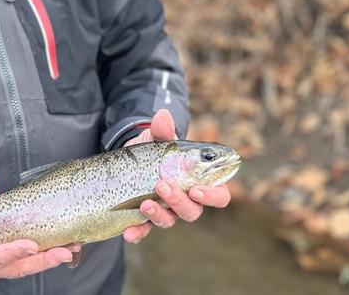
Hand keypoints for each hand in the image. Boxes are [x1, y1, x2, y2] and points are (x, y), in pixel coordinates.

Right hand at [0, 170, 75, 281]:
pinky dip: (47, 256)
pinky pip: (30, 262)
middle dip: (41, 260)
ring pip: (27, 267)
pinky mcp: (11, 262)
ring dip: (49, 259)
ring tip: (70, 249)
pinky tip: (65, 248)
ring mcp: (0, 268)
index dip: (11, 253)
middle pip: (16, 268)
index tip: (29, 245)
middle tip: (62, 251)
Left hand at [122, 110, 231, 242]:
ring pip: (170, 221)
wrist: (132, 155)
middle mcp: (186, 200)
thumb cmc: (156, 148)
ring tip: (145, 203)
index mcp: (199, 181)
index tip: (196, 189)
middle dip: (178, 201)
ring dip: (159, 214)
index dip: (212, 196)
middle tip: (161, 185)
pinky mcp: (145, 216)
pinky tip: (128, 233)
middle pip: (192, 211)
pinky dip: (138, 233)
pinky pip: (145, 230)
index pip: (219, 196)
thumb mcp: (158, 137)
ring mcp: (166, 210)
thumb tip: (163, 115)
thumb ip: (163, 130)